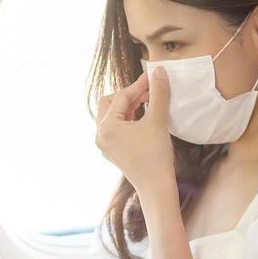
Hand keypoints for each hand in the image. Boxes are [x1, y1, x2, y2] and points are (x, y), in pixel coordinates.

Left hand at [95, 66, 174, 197]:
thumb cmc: (156, 156)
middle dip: (129, 95)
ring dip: (128, 106)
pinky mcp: (112, 151)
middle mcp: (99, 135)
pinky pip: (115, 128)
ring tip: (148, 103)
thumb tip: (158, 71)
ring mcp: (104, 145)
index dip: (139, 85)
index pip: (121, 97)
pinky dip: (127, 119)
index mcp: (106, 127)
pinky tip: (143, 118)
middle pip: (109, 103)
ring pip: (111, 115)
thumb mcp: (157, 121)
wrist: (156, 187)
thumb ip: (158, 93)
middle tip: (149, 92)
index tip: (153, 76)